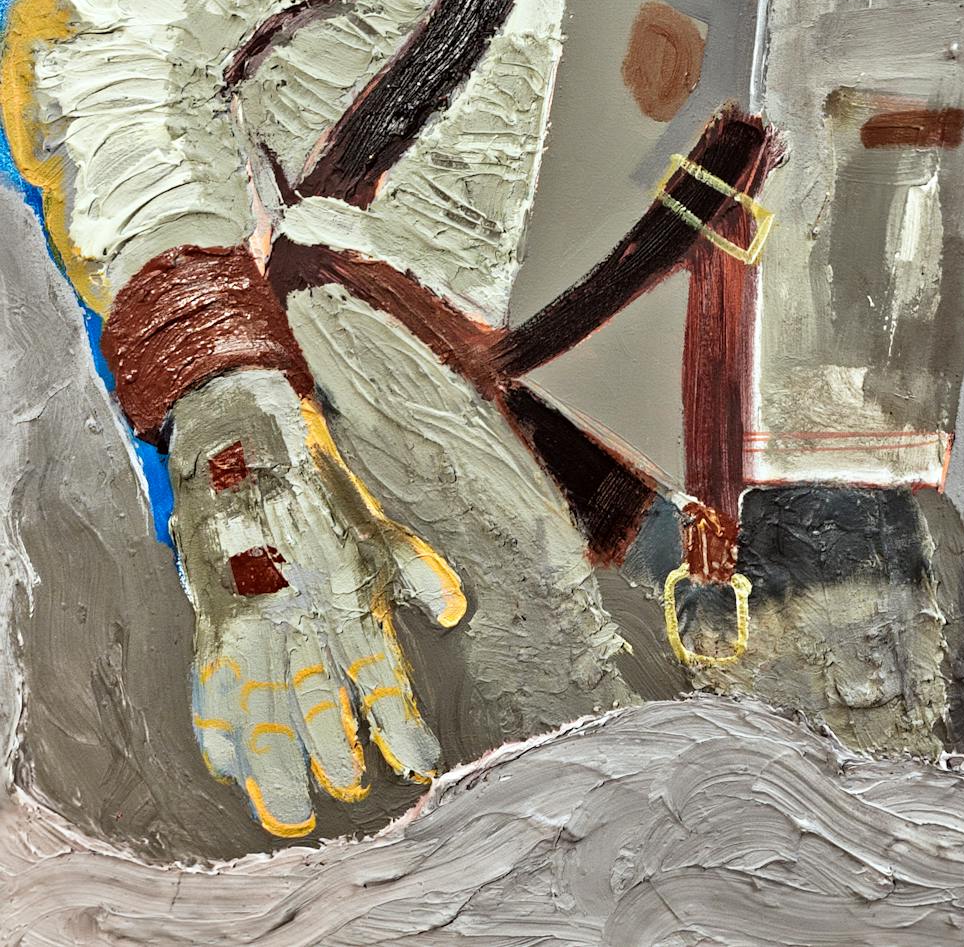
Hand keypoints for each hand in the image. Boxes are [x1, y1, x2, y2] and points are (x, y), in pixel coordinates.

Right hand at [168, 367, 464, 836]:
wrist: (245, 445)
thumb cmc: (320, 492)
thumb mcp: (381, 527)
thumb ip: (421, 574)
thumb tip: (457, 611)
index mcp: (351, 592)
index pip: (382, 675)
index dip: (402, 724)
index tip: (420, 763)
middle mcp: (303, 614)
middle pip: (320, 702)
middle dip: (336, 754)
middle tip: (349, 790)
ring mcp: (253, 619)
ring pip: (264, 709)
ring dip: (273, 766)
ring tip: (287, 813)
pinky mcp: (211, 617)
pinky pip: (210, 687)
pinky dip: (217, 730)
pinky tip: (229, 766)